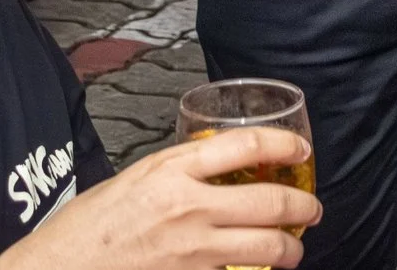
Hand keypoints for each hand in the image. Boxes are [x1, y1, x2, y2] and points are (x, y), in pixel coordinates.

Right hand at [13, 127, 319, 269]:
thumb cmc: (85, 228)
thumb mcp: (132, 179)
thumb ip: (176, 171)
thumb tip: (213, 167)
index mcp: (171, 170)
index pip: (246, 146)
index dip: (285, 146)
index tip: (301, 151)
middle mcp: (187, 208)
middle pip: (269, 201)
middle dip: (303, 206)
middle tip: (311, 210)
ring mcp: (191, 251)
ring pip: (265, 247)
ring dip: (290, 248)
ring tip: (294, 247)